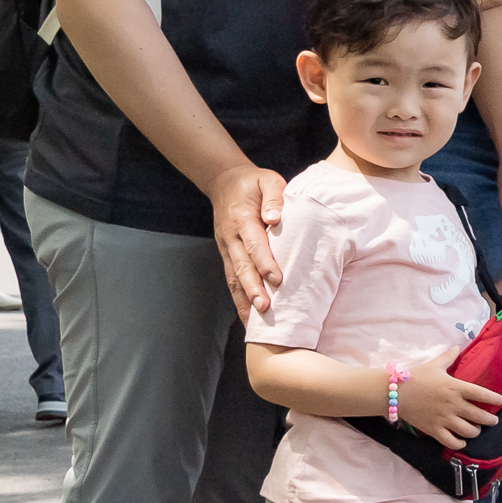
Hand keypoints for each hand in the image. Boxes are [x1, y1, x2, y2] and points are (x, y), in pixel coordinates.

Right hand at [208, 163, 287, 317]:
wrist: (224, 182)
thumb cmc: (253, 183)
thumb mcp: (267, 179)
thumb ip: (274, 196)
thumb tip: (275, 218)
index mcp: (242, 218)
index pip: (254, 243)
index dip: (264, 262)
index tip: (276, 279)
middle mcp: (231, 237)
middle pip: (241, 266)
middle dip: (253, 288)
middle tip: (265, 308)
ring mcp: (226, 247)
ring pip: (233, 277)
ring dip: (244, 299)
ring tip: (254, 323)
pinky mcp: (227, 255)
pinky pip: (231, 279)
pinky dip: (238, 299)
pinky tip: (248, 318)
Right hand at [398, 349, 501, 448]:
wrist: (394, 392)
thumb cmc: (416, 376)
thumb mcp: (435, 364)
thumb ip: (449, 356)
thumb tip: (458, 346)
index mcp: (455, 387)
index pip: (482, 394)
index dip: (494, 398)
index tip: (500, 400)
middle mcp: (453, 405)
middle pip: (479, 416)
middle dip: (490, 420)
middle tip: (493, 420)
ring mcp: (444, 419)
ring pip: (468, 431)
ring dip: (476, 431)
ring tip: (477, 429)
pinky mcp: (434, 430)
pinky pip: (452, 442)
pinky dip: (460, 443)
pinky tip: (462, 441)